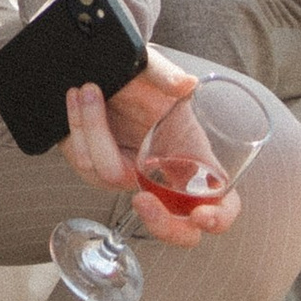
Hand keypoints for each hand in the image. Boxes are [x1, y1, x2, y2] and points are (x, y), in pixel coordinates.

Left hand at [63, 60, 236, 251]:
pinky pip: (84, 164)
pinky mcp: (99, 169)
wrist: (105, 74)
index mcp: (194, 158)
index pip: (223, 204)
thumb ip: (167, 76)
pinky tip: (77, 101)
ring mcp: (130, 176)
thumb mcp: (155, 70)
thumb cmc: (142, 78)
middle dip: (160, 222)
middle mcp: (164, 176)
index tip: (201, 215)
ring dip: (93, 130)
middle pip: (176, 229)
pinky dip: (77, 129)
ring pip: (110, 176)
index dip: (219, 217)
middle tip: (142, 200)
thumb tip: (185, 84)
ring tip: (88, 90)